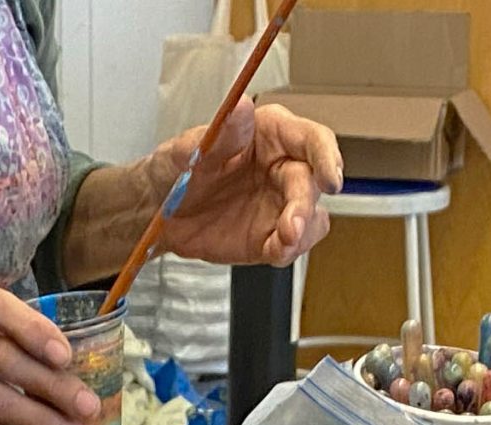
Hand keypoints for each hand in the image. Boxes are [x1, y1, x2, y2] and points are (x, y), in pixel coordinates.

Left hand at [139, 102, 340, 266]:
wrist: (159, 212)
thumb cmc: (174, 170)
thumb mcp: (189, 148)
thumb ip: (220, 131)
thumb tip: (243, 107)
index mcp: (268, 134)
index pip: (311, 138)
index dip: (327, 156)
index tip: (330, 178)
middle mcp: (280, 167)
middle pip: (313, 184)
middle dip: (304, 207)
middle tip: (290, 227)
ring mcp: (279, 203)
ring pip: (312, 217)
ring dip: (301, 233)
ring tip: (280, 243)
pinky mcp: (273, 235)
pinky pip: (294, 245)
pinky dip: (287, 251)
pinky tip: (271, 250)